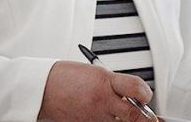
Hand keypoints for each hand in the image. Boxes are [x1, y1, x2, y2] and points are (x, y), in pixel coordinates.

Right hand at [38, 61, 154, 121]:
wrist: (43, 89)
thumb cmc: (66, 77)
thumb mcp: (96, 72)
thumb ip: (115, 83)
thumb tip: (133, 93)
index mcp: (104, 81)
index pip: (137, 89)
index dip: (146, 94)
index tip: (145, 95)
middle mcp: (102, 101)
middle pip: (135, 115)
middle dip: (144, 116)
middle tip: (146, 114)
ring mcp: (95, 117)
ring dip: (126, 120)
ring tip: (123, 113)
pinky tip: (107, 116)